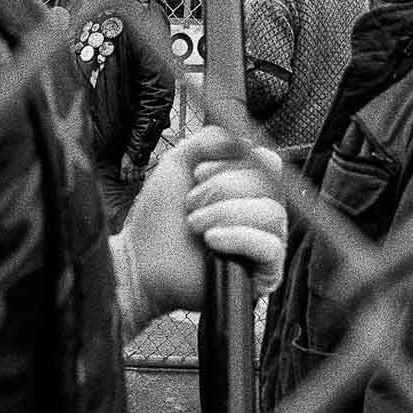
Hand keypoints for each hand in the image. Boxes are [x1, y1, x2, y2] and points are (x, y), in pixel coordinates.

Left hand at [113, 126, 284, 319]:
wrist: (140, 259)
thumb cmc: (160, 217)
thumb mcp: (180, 162)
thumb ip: (211, 139)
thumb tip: (244, 139)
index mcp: (247, 185)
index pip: (268, 161)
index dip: (236, 161)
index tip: (198, 173)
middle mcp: (260, 211)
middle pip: (271, 184)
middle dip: (223, 188)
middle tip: (190, 203)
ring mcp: (264, 242)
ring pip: (272, 214)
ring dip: (225, 213)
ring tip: (194, 224)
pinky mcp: (262, 273)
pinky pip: (271, 247)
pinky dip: (239, 237)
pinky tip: (211, 240)